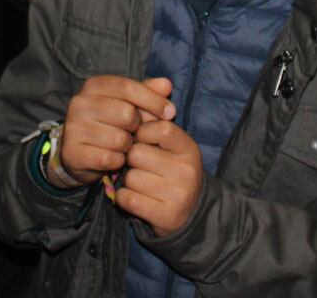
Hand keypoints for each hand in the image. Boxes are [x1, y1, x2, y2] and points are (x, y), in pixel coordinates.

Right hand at [58, 75, 174, 185]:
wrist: (78, 152)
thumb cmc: (109, 123)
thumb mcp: (127, 103)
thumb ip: (147, 92)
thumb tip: (167, 84)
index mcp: (94, 85)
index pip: (129, 87)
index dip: (153, 100)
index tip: (170, 112)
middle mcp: (80, 103)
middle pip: (127, 114)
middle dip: (138, 127)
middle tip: (134, 133)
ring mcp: (74, 128)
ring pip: (120, 139)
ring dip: (128, 147)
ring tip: (123, 146)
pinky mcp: (73, 152)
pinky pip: (109, 159)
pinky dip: (117, 161)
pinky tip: (114, 158)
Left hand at [116, 116, 203, 237]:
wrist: (192, 214)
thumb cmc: (174, 172)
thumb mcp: (172, 147)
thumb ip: (153, 123)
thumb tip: (132, 101)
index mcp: (189, 149)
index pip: (160, 128)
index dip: (143, 133)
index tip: (143, 141)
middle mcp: (187, 171)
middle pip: (137, 154)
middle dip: (132, 160)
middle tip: (142, 166)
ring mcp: (177, 195)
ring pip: (130, 178)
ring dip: (129, 181)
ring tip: (143, 184)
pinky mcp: (164, 216)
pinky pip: (127, 198)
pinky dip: (124, 198)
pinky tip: (137, 198)